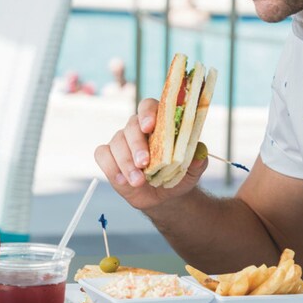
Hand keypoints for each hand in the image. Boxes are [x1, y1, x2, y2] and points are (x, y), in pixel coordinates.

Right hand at [94, 96, 206, 210]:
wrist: (165, 196)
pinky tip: (123, 181)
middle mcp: (136, 128)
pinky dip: (111, 168)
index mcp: (158, 122)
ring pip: (116, 143)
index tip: (150, 127)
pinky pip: (103, 155)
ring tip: (138, 181)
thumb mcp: (192, 170)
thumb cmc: (178, 175)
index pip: (149, 107)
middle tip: (144, 163)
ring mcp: (120, 142)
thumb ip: (197, 160)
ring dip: (126, 163)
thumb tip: (199, 154)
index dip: (148, 113)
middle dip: (137, 145)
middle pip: (131, 126)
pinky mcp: (109, 157)